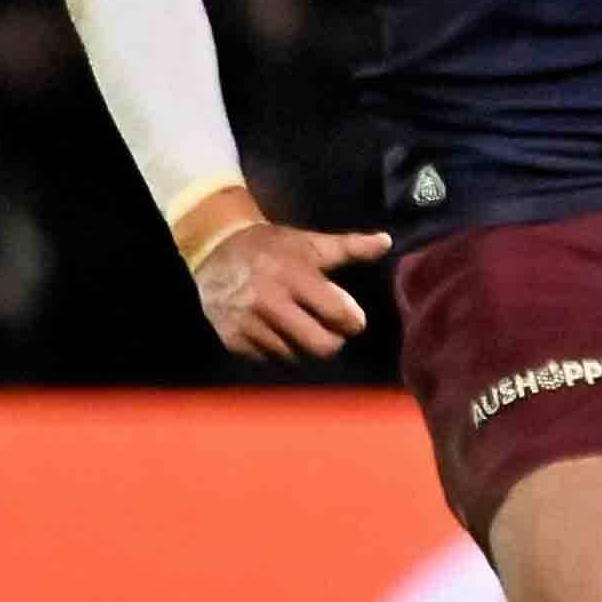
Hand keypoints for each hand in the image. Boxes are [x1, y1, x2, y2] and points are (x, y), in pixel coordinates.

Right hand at [189, 203, 386, 362]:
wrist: (215, 250)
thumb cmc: (272, 247)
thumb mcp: (309, 243)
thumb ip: (349, 246)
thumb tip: (386, 242)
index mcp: (294, 277)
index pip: (337, 314)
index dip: (353, 322)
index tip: (353, 320)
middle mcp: (269, 302)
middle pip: (320, 345)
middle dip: (333, 341)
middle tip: (332, 330)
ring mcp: (247, 323)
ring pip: (294, 356)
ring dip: (304, 347)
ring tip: (303, 329)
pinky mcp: (231, 338)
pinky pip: (268, 359)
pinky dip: (279, 350)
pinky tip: (280, 334)